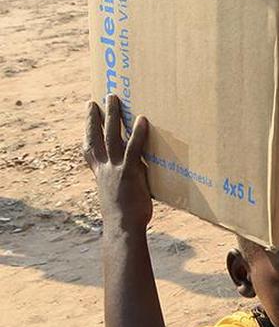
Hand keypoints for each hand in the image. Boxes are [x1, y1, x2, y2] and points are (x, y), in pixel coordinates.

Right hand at [85, 95, 151, 232]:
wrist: (123, 229)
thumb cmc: (127, 216)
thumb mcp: (122, 194)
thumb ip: (128, 179)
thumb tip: (142, 171)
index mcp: (100, 174)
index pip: (90, 149)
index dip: (88, 131)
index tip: (88, 117)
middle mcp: (104, 168)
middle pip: (97, 136)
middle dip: (96, 117)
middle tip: (98, 99)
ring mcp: (115, 169)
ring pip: (111, 136)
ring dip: (113, 115)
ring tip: (114, 98)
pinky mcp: (129, 172)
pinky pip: (133, 148)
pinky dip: (138, 133)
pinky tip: (142, 119)